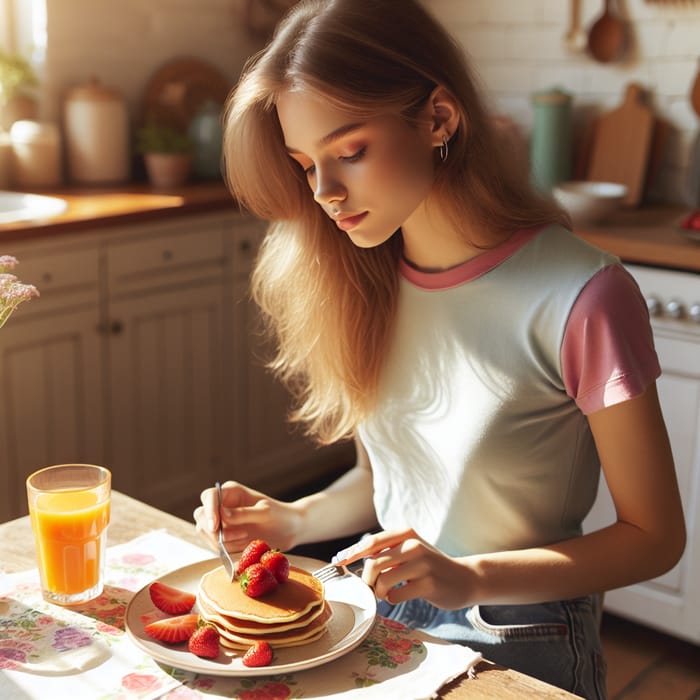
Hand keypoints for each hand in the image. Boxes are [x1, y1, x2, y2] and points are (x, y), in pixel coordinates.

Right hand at [193, 480, 302, 552]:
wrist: (289, 530)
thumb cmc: (280, 516)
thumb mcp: (265, 513)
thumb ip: (244, 514)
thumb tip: (222, 515)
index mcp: (232, 492)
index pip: (209, 496)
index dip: (208, 510)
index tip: (214, 526)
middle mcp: (223, 504)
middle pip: (201, 514)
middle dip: (213, 529)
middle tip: (234, 537)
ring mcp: (221, 521)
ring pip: (204, 531)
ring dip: (221, 540)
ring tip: (245, 537)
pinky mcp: (224, 536)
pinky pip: (213, 544)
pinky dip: (226, 548)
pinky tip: (244, 543)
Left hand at [336, 528, 475, 609]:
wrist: (465, 578)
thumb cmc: (431, 566)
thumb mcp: (411, 550)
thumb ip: (388, 551)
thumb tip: (356, 559)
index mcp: (407, 534)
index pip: (372, 542)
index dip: (353, 552)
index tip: (339, 561)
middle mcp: (414, 545)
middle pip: (374, 563)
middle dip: (367, 579)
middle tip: (372, 587)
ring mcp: (423, 564)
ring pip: (383, 580)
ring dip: (379, 592)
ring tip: (385, 594)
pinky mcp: (429, 584)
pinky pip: (396, 595)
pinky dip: (392, 600)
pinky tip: (399, 597)